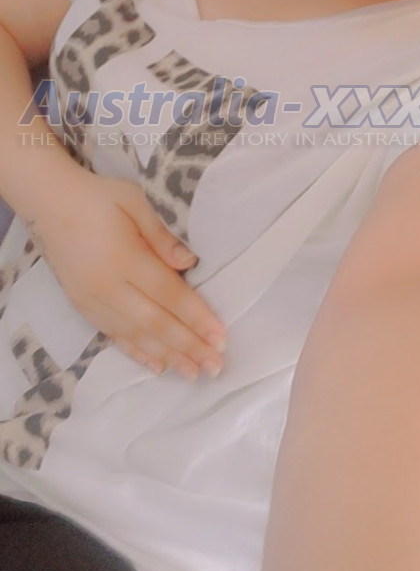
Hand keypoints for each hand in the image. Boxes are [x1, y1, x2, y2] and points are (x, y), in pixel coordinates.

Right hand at [28, 170, 226, 379]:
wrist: (48, 202)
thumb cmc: (98, 197)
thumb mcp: (134, 200)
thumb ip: (162, 234)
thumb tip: (190, 263)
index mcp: (123, 257)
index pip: (168, 294)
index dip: (196, 318)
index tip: (220, 337)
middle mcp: (107, 286)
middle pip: (155, 323)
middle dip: (188, 346)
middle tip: (216, 366)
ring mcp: (92, 300)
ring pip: (136, 335)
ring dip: (167, 356)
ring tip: (193, 373)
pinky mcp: (82, 307)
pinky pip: (114, 336)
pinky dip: (137, 353)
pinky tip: (158, 366)